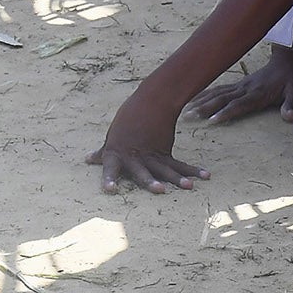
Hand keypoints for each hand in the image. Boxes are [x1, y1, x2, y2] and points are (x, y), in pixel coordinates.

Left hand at [87, 91, 207, 193]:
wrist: (151, 102)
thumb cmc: (127, 120)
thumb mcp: (113, 137)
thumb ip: (104, 152)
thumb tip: (88, 160)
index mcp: (117, 152)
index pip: (110, 168)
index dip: (110, 179)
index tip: (110, 189)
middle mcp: (135, 156)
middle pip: (143, 171)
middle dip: (150, 181)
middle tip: (159, 190)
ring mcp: (152, 154)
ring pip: (165, 169)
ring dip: (178, 179)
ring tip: (188, 186)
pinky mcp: (166, 151)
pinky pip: (179, 164)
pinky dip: (192, 170)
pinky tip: (205, 176)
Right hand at [185, 43, 292, 124]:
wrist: (290, 58)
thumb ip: (292, 104)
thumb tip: (291, 118)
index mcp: (259, 93)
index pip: (240, 104)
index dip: (226, 112)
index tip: (212, 120)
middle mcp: (246, 89)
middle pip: (222, 98)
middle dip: (204, 108)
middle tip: (187, 116)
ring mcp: (241, 85)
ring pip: (217, 92)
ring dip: (200, 101)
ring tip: (184, 110)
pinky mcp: (239, 84)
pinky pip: (219, 88)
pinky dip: (205, 93)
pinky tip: (193, 98)